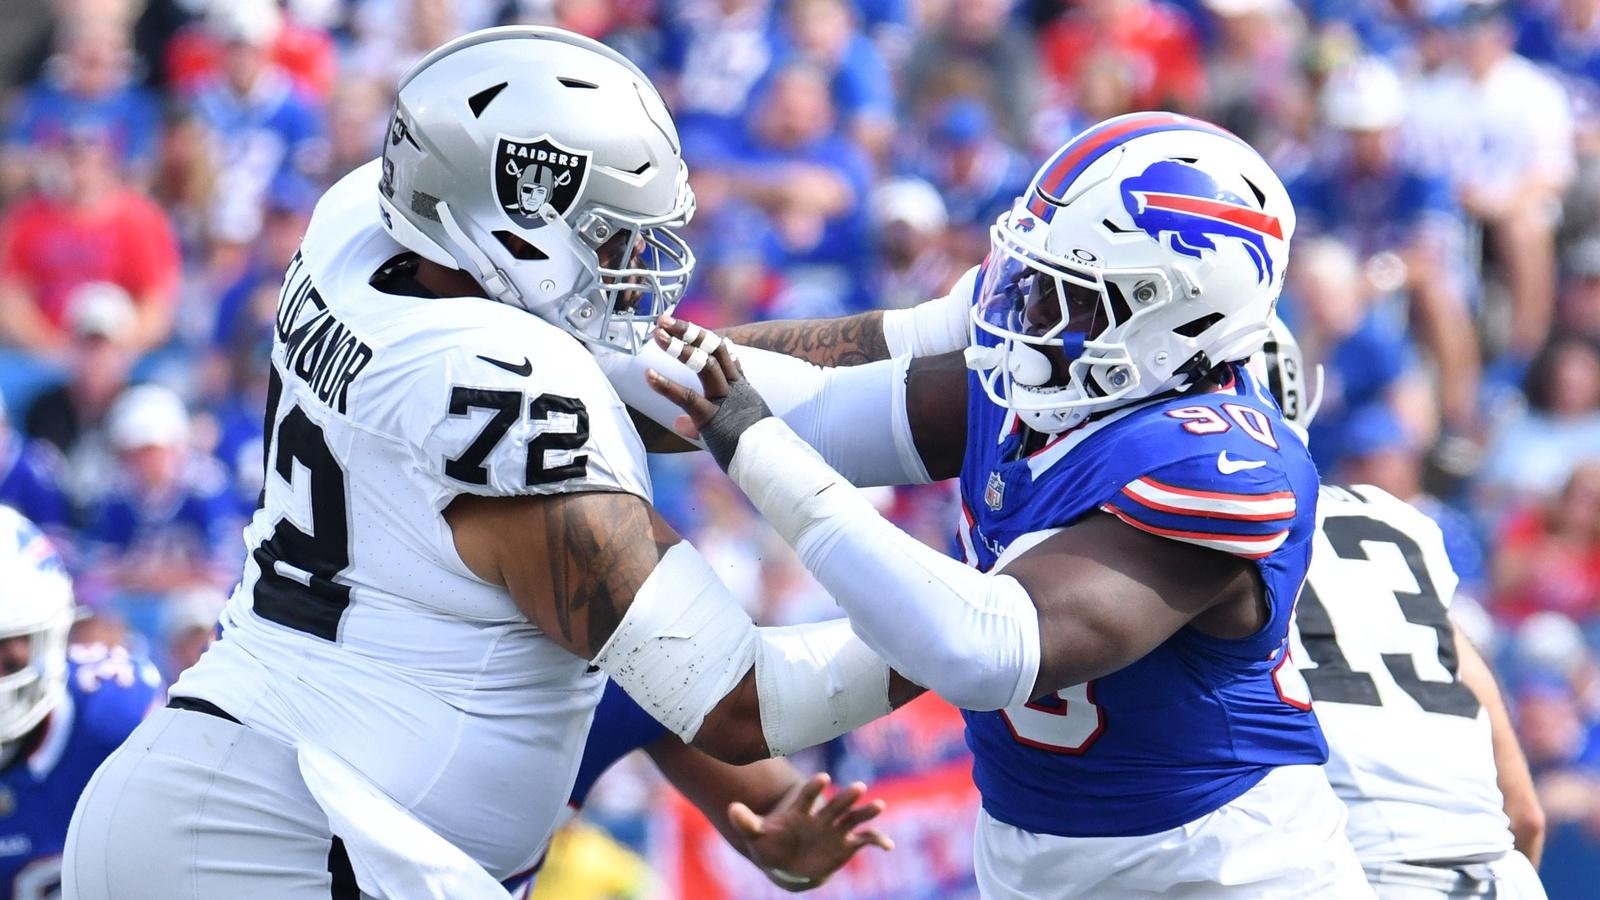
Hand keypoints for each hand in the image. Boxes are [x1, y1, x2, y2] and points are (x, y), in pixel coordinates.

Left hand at [645, 314, 773, 468]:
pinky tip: (648, 375)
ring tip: (657, 335)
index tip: (691, 328)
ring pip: (704, 364)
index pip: (727, 356)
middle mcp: (735, 388)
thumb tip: (677, 423)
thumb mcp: (729, 432)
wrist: (770, 464)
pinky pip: (687, 397)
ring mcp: (725, 400)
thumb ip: (700, 425)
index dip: (707, 339)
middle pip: (714, 349)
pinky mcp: (712, 417)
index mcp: (743, 390)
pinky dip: (666, 385)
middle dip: (689, 331)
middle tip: (665, 320)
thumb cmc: (753, 453)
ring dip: (679, 347)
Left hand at [729, 773, 892, 891]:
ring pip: (853, 817)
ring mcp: (836, 829)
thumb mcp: (756, 834)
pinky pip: (865, 840)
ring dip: (866, 811)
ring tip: (879, 805)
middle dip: (846, 796)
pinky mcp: (847, 844)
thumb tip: (731, 808)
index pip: (808, 796)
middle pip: (836, 803)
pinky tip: (889, 846)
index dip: (815, 788)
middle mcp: (822, 816)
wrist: (786, 862)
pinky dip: (877, 841)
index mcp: (801, 810)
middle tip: (858, 786)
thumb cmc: (771, 844)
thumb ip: (746, 821)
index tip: (822, 778)